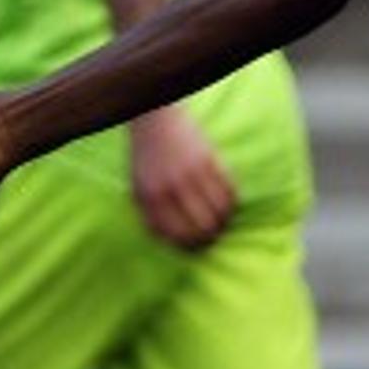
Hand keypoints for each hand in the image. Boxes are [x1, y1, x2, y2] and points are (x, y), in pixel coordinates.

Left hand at [129, 104, 237, 249]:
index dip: (190, 247)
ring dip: (224, 222)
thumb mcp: (137, 188)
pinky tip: (228, 204)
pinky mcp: (209, 159)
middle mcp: (172, 187)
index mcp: (151, 197)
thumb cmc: (145, 158)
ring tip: (222, 222)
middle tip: (213, 238)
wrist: (155, 120)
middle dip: (210, 238)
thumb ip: (149, 216)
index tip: (196, 249)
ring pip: (219, 211)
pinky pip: (229, 190)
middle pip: (202, 227)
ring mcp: (192, 173)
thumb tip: (168, 242)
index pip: (177, 235)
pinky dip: (232, 202)